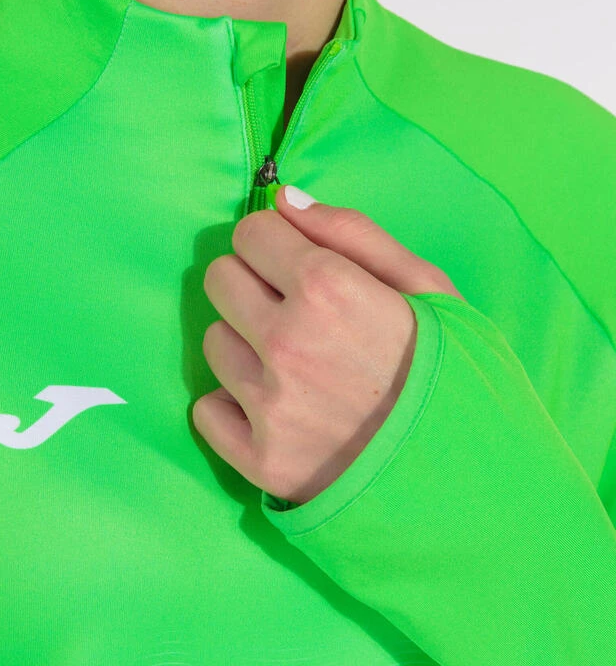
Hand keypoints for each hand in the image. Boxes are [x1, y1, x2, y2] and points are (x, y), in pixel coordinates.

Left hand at [193, 185, 465, 505]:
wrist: (472, 480)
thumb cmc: (454, 372)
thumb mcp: (429, 287)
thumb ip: (353, 233)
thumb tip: (284, 198)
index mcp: (327, 289)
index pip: (250, 232)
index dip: (274, 242)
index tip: (292, 262)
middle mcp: (286, 342)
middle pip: (219, 280)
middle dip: (251, 284)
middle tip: (291, 312)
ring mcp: (268, 405)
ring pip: (213, 342)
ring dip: (246, 346)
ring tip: (295, 368)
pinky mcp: (258, 459)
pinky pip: (207, 410)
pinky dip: (234, 407)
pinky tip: (278, 412)